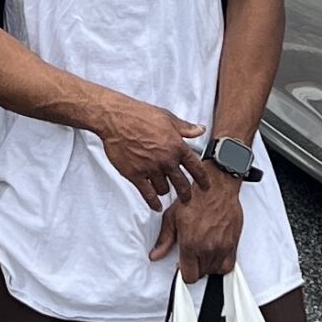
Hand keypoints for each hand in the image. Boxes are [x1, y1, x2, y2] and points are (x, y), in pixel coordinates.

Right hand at [91, 90, 201, 209]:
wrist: (116, 120)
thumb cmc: (139, 115)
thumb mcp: (167, 118)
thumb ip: (185, 128)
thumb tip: (200, 129)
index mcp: (177, 146)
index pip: (196, 167)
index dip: (203, 179)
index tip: (206, 186)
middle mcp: (166, 160)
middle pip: (182, 184)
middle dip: (186, 194)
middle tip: (187, 199)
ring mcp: (151, 169)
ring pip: (164, 189)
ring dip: (166, 191)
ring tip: (165, 191)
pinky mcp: (135, 175)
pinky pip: (148, 194)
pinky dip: (153, 202)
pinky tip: (156, 206)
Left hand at [151, 156, 243, 280]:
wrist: (217, 187)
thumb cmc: (196, 198)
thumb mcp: (172, 217)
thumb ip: (164, 240)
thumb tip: (155, 255)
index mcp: (191, 244)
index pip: (189, 277)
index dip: (183, 273)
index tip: (182, 265)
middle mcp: (208, 248)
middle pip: (201, 275)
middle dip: (194, 268)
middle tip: (191, 255)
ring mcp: (222, 247)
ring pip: (214, 271)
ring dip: (207, 266)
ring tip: (202, 252)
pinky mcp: (233, 243)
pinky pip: (229, 265)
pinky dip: (221, 264)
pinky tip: (214, 255)